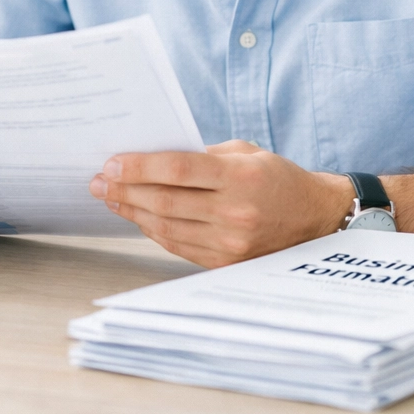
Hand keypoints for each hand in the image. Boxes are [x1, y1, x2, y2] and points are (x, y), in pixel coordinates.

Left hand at [89, 140, 350, 267]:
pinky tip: (138, 217)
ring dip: (132, 212)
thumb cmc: (276, 176)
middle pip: (164, 201)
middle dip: (124, 190)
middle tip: (99, 182)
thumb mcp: (245, 152)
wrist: (315, 218)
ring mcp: (230, 241)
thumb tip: (151, 158)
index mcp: (240, 176)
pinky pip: (178, 246)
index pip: (176, 170)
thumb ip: (202, 155)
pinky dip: (153, 231)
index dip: (138, 167)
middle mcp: (235, 211)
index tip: (111, 163)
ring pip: (166, 227)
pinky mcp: (225, 262)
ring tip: (111, 199)